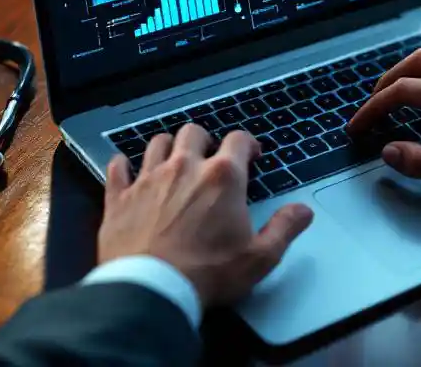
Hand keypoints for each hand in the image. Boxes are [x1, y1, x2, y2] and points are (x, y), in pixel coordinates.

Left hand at [97, 124, 313, 305]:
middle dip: (205, 140)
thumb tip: (302, 211)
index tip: (251, 154)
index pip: (238, 140)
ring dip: (168, 147)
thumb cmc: (208, 273)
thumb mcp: (259, 257)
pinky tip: (126, 170)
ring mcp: (149, 179)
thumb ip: (284, 228)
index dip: (248, 144)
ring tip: (173, 159)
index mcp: (222, 177)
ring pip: (157, 143)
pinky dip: (123, 166)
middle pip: (194, 132)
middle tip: (209, 156)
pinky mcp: (120, 196)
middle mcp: (185, 167)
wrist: (151, 289)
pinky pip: (117, 168)